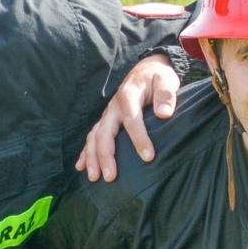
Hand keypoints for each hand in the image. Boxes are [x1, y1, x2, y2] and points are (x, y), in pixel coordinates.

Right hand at [75, 54, 179, 181]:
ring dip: (92, 157)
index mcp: (128, 96)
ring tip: (93, 177)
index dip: (139, 139)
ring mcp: (108, 115)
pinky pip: (92, 137)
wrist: (146, 71)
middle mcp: (113, 106)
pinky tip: (81, 167)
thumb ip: (166, 95)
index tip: (148, 157)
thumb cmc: (157, 78)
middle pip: (105, 132)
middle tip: (110, 177)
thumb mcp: (165, 80)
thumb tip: (164, 114)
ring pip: (95, 137)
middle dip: (106, 155)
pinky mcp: (106, 121)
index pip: (132, 120)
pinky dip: (85, 152)